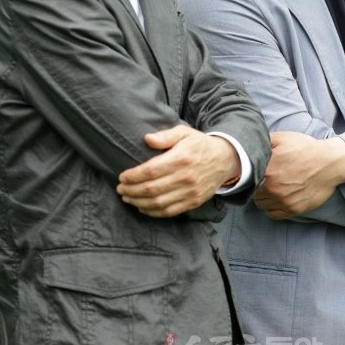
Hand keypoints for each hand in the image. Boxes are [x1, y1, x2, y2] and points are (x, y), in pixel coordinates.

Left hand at [116, 125, 238, 217]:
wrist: (224, 160)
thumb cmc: (199, 145)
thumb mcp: (184, 133)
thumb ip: (165, 136)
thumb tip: (147, 139)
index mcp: (181, 158)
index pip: (151, 171)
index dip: (133, 176)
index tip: (122, 176)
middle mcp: (186, 177)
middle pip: (151, 188)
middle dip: (131, 190)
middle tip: (120, 188)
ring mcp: (190, 192)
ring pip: (158, 202)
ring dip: (138, 202)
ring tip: (127, 197)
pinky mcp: (193, 202)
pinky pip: (169, 212)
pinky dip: (152, 212)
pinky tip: (142, 207)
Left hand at [254, 131, 344, 219]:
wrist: (330, 162)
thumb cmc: (306, 148)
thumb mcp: (282, 138)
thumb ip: (262, 142)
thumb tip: (248, 147)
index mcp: (267, 169)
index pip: (246, 179)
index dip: (248, 176)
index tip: (252, 174)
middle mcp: (273, 187)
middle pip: (252, 193)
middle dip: (255, 187)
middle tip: (263, 181)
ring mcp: (283, 200)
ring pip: (261, 205)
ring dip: (263, 198)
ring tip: (270, 189)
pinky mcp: (294, 209)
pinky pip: (273, 215)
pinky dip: (272, 208)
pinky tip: (277, 199)